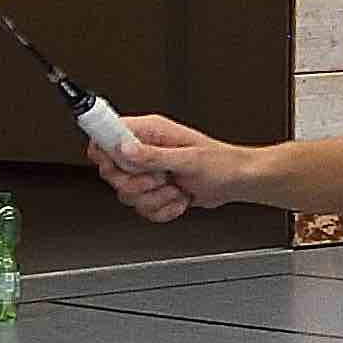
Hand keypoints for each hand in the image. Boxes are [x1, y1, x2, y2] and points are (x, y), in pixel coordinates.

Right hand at [94, 112, 248, 222]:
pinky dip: (164, 209)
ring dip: (156, 198)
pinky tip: (179, 198)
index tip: (121, 163)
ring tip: (176, 188)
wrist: (237, 181)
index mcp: (149, 132)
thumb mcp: (188, 158)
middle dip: (137, 183)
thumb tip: (124, 149)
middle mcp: (144, 151)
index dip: (105, 151)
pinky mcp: (153, 192)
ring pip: (127, 195)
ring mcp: (147, 173)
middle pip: (111, 172)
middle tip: (162, 177)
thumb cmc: (222, 162)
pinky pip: (143, 209)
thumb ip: (153, 155)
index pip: (105, 135)